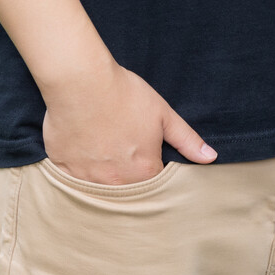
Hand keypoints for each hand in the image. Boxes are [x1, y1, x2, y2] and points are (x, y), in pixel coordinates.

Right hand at [41, 62, 215, 183]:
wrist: (82, 82)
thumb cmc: (125, 95)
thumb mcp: (164, 115)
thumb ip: (187, 140)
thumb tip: (210, 157)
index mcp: (144, 171)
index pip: (156, 185)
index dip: (154, 171)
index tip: (148, 156)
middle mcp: (116, 183)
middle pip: (128, 192)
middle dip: (130, 178)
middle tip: (123, 152)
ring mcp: (88, 180)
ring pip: (100, 189)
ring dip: (105, 177)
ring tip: (104, 152)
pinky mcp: (63, 172)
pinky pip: (74, 182)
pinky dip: (80, 172)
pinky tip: (83, 154)